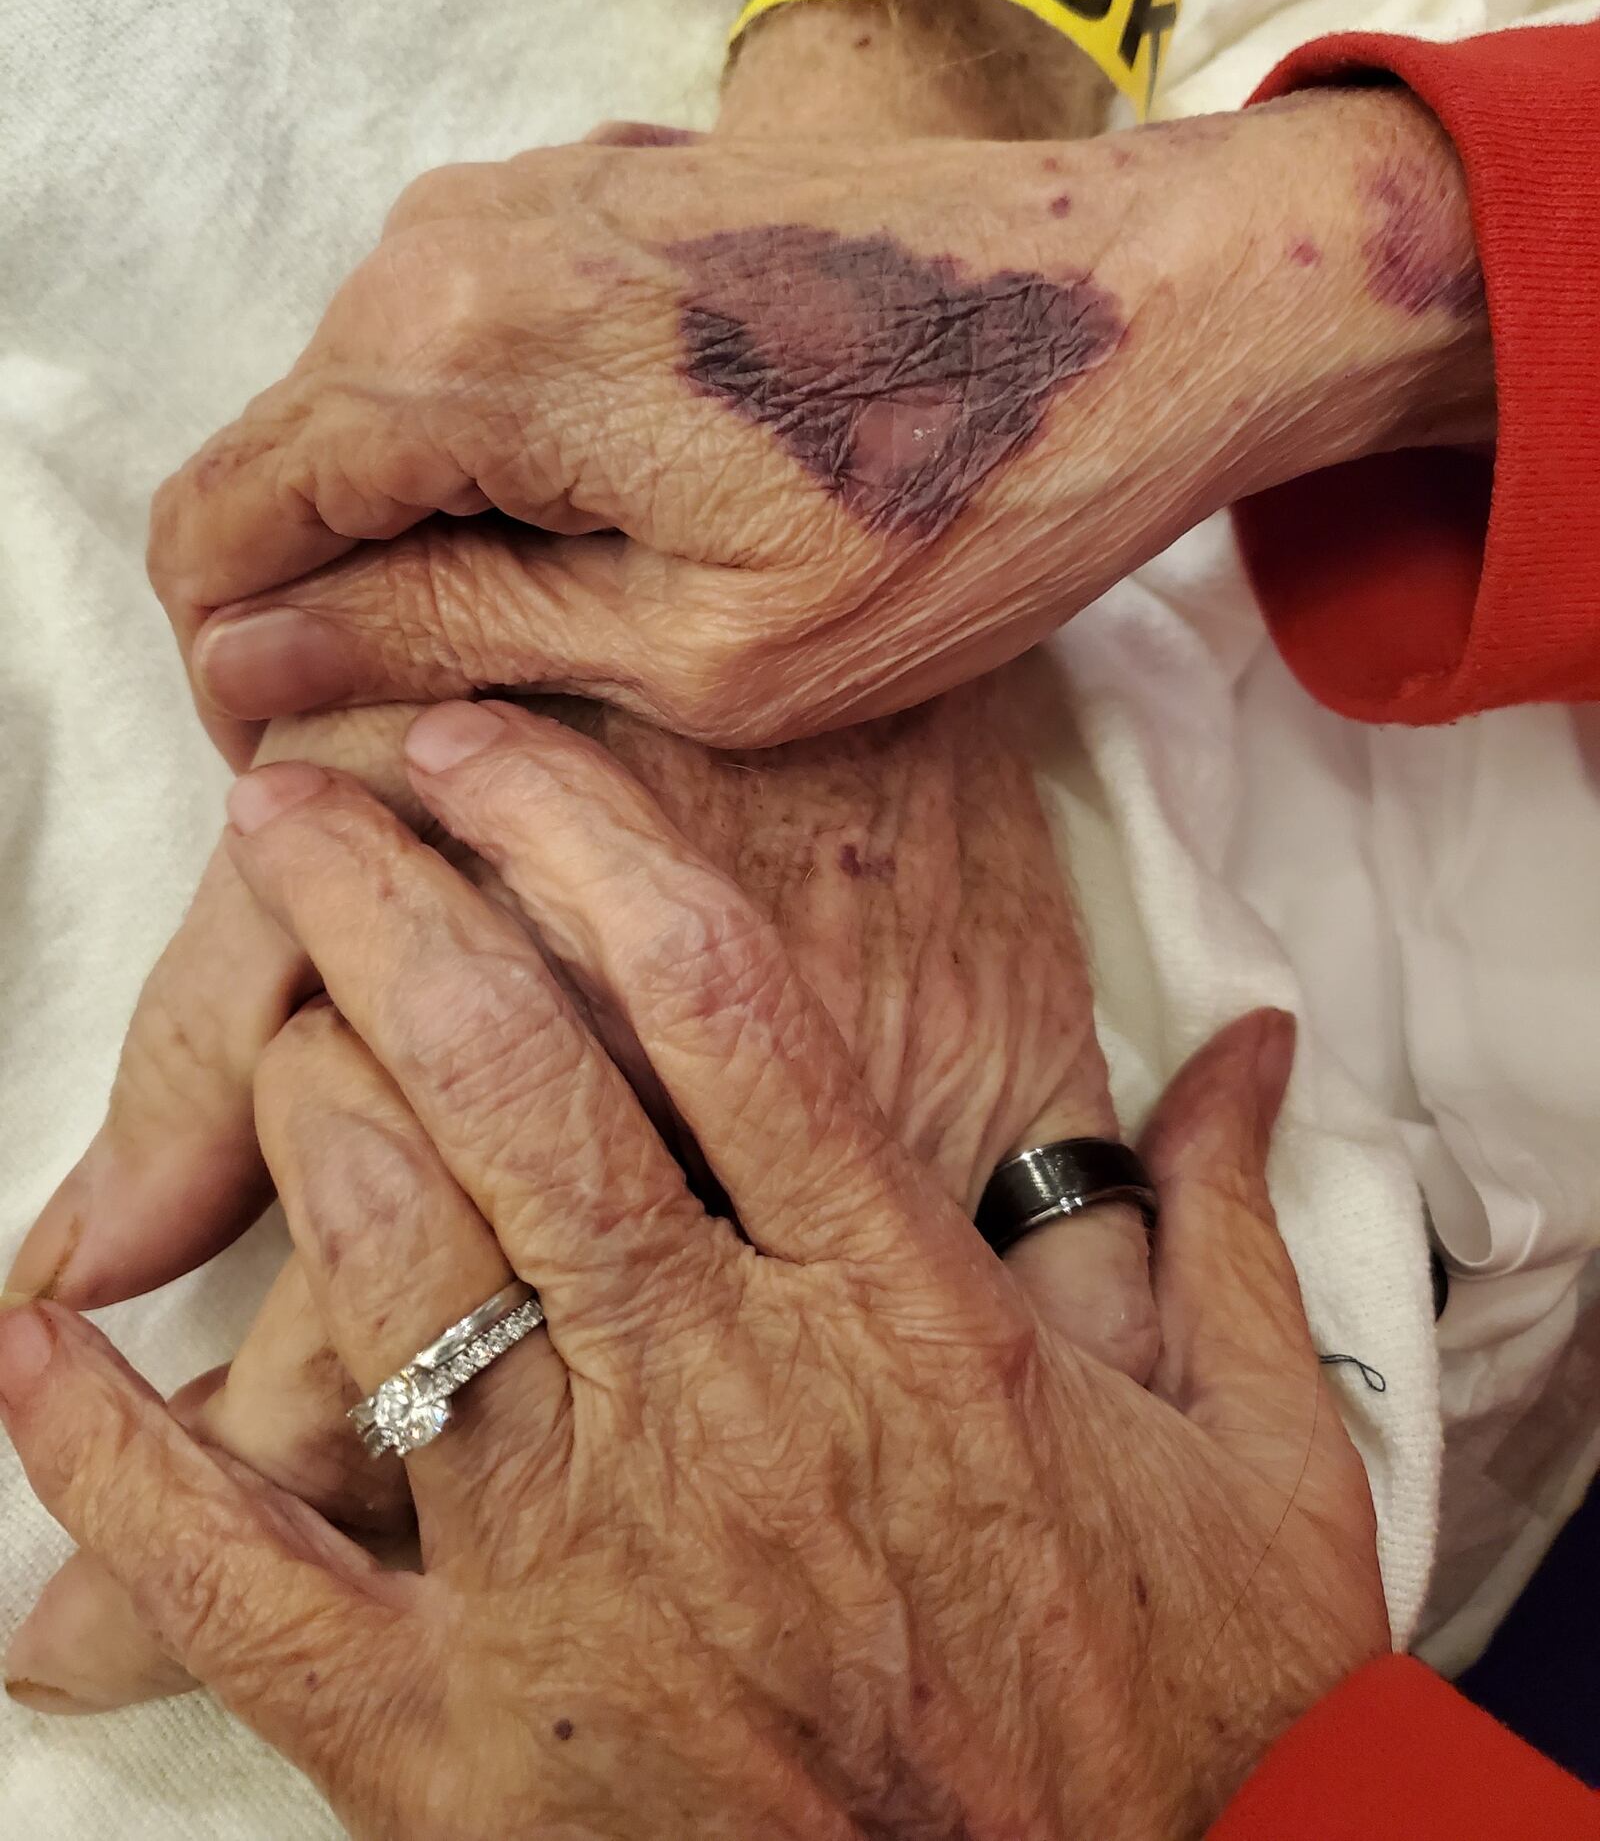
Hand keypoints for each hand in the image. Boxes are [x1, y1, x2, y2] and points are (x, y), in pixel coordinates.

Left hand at [0, 709, 1385, 1836]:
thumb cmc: (1184, 1717)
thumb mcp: (1261, 1455)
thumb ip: (1221, 1222)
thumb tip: (1259, 1046)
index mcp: (901, 1307)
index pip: (712, 997)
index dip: (576, 838)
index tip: (476, 750)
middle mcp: (725, 1396)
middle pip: (520, 1081)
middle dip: (385, 915)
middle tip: (294, 808)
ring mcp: (584, 1564)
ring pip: (393, 1267)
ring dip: (294, 1110)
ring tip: (257, 1009)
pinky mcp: (470, 1744)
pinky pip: (258, 1578)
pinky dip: (120, 1459)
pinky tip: (38, 1340)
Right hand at [153, 86, 1490, 764]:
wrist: (1161, 302)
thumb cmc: (963, 501)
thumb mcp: (700, 647)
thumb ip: (450, 638)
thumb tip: (255, 655)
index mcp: (452, 351)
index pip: (219, 523)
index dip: (239, 664)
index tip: (324, 754)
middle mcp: (454, 235)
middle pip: (286, 452)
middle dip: (328, 599)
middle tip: (461, 724)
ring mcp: (533, 189)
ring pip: (378, 399)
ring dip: (422, 524)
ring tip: (566, 635)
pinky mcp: (611, 187)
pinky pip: (474, 335)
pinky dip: (497, 445)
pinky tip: (618, 526)